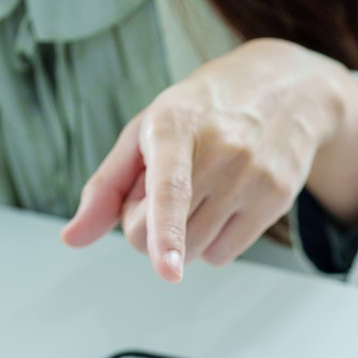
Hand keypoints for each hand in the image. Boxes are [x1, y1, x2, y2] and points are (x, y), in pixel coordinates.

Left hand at [59, 38, 357, 280]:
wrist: (286, 88)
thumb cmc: (203, 111)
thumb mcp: (146, 131)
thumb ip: (105, 187)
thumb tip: (72, 238)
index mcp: (176, 125)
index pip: (170, 189)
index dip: (165, 231)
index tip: (168, 269)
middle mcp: (221, 151)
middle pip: (164, 234)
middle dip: (148, 228)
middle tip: (162, 191)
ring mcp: (254, 177)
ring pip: (196, 251)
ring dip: (182, 239)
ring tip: (198, 191)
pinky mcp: (278, 199)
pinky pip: (225, 254)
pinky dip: (212, 243)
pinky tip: (223, 204)